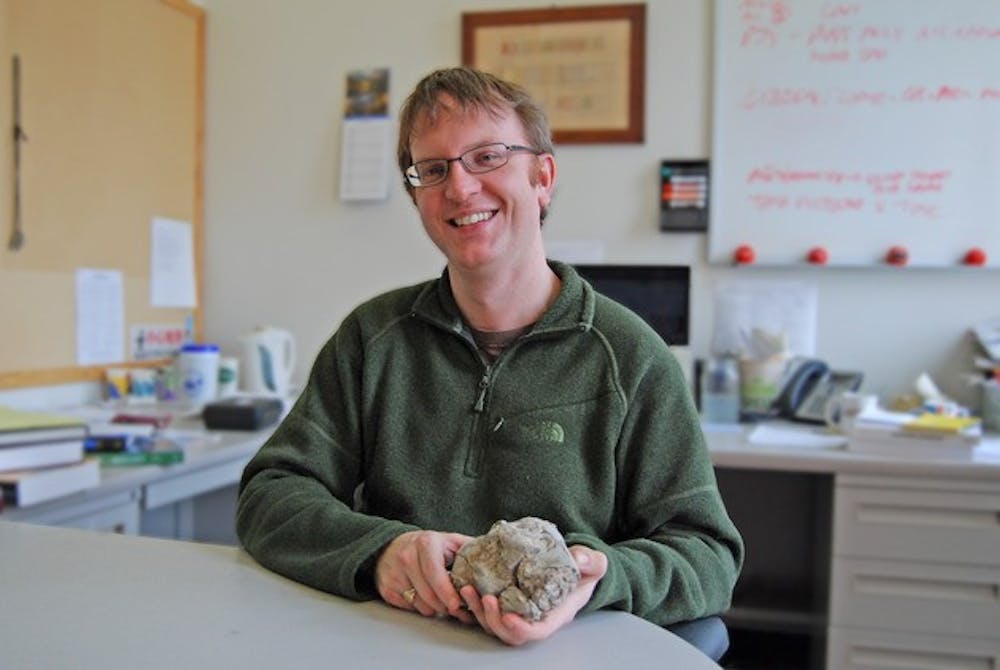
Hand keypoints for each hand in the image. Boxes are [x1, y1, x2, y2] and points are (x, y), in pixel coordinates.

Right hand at [375, 529, 472, 622]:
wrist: (390, 546)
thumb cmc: (426, 546)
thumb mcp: (449, 541)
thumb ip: (471, 549)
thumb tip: (496, 559)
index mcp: (426, 544)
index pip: (436, 574)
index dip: (447, 592)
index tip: (457, 605)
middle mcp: (406, 557)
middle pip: (429, 594)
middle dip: (444, 605)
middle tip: (454, 606)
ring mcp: (394, 573)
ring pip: (420, 604)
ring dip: (433, 608)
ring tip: (440, 600)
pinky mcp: (386, 588)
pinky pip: (408, 608)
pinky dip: (419, 607)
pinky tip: (424, 597)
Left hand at [459, 545, 607, 645]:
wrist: (576, 565)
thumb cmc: (585, 568)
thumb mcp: (594, 563)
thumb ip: (590, 561)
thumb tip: (579, 558)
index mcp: (557, 613)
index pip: (538, 631)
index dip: (522, 628)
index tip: (508, 617)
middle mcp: (536, 617)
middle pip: (511, 633)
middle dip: (495, 620)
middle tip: (484, 598)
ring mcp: (520, 610)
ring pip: (496, 624)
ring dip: (479, 612)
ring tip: (468, 591)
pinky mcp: (508, 600)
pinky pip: (489, 609)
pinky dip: (475, 602)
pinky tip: (466, 586)